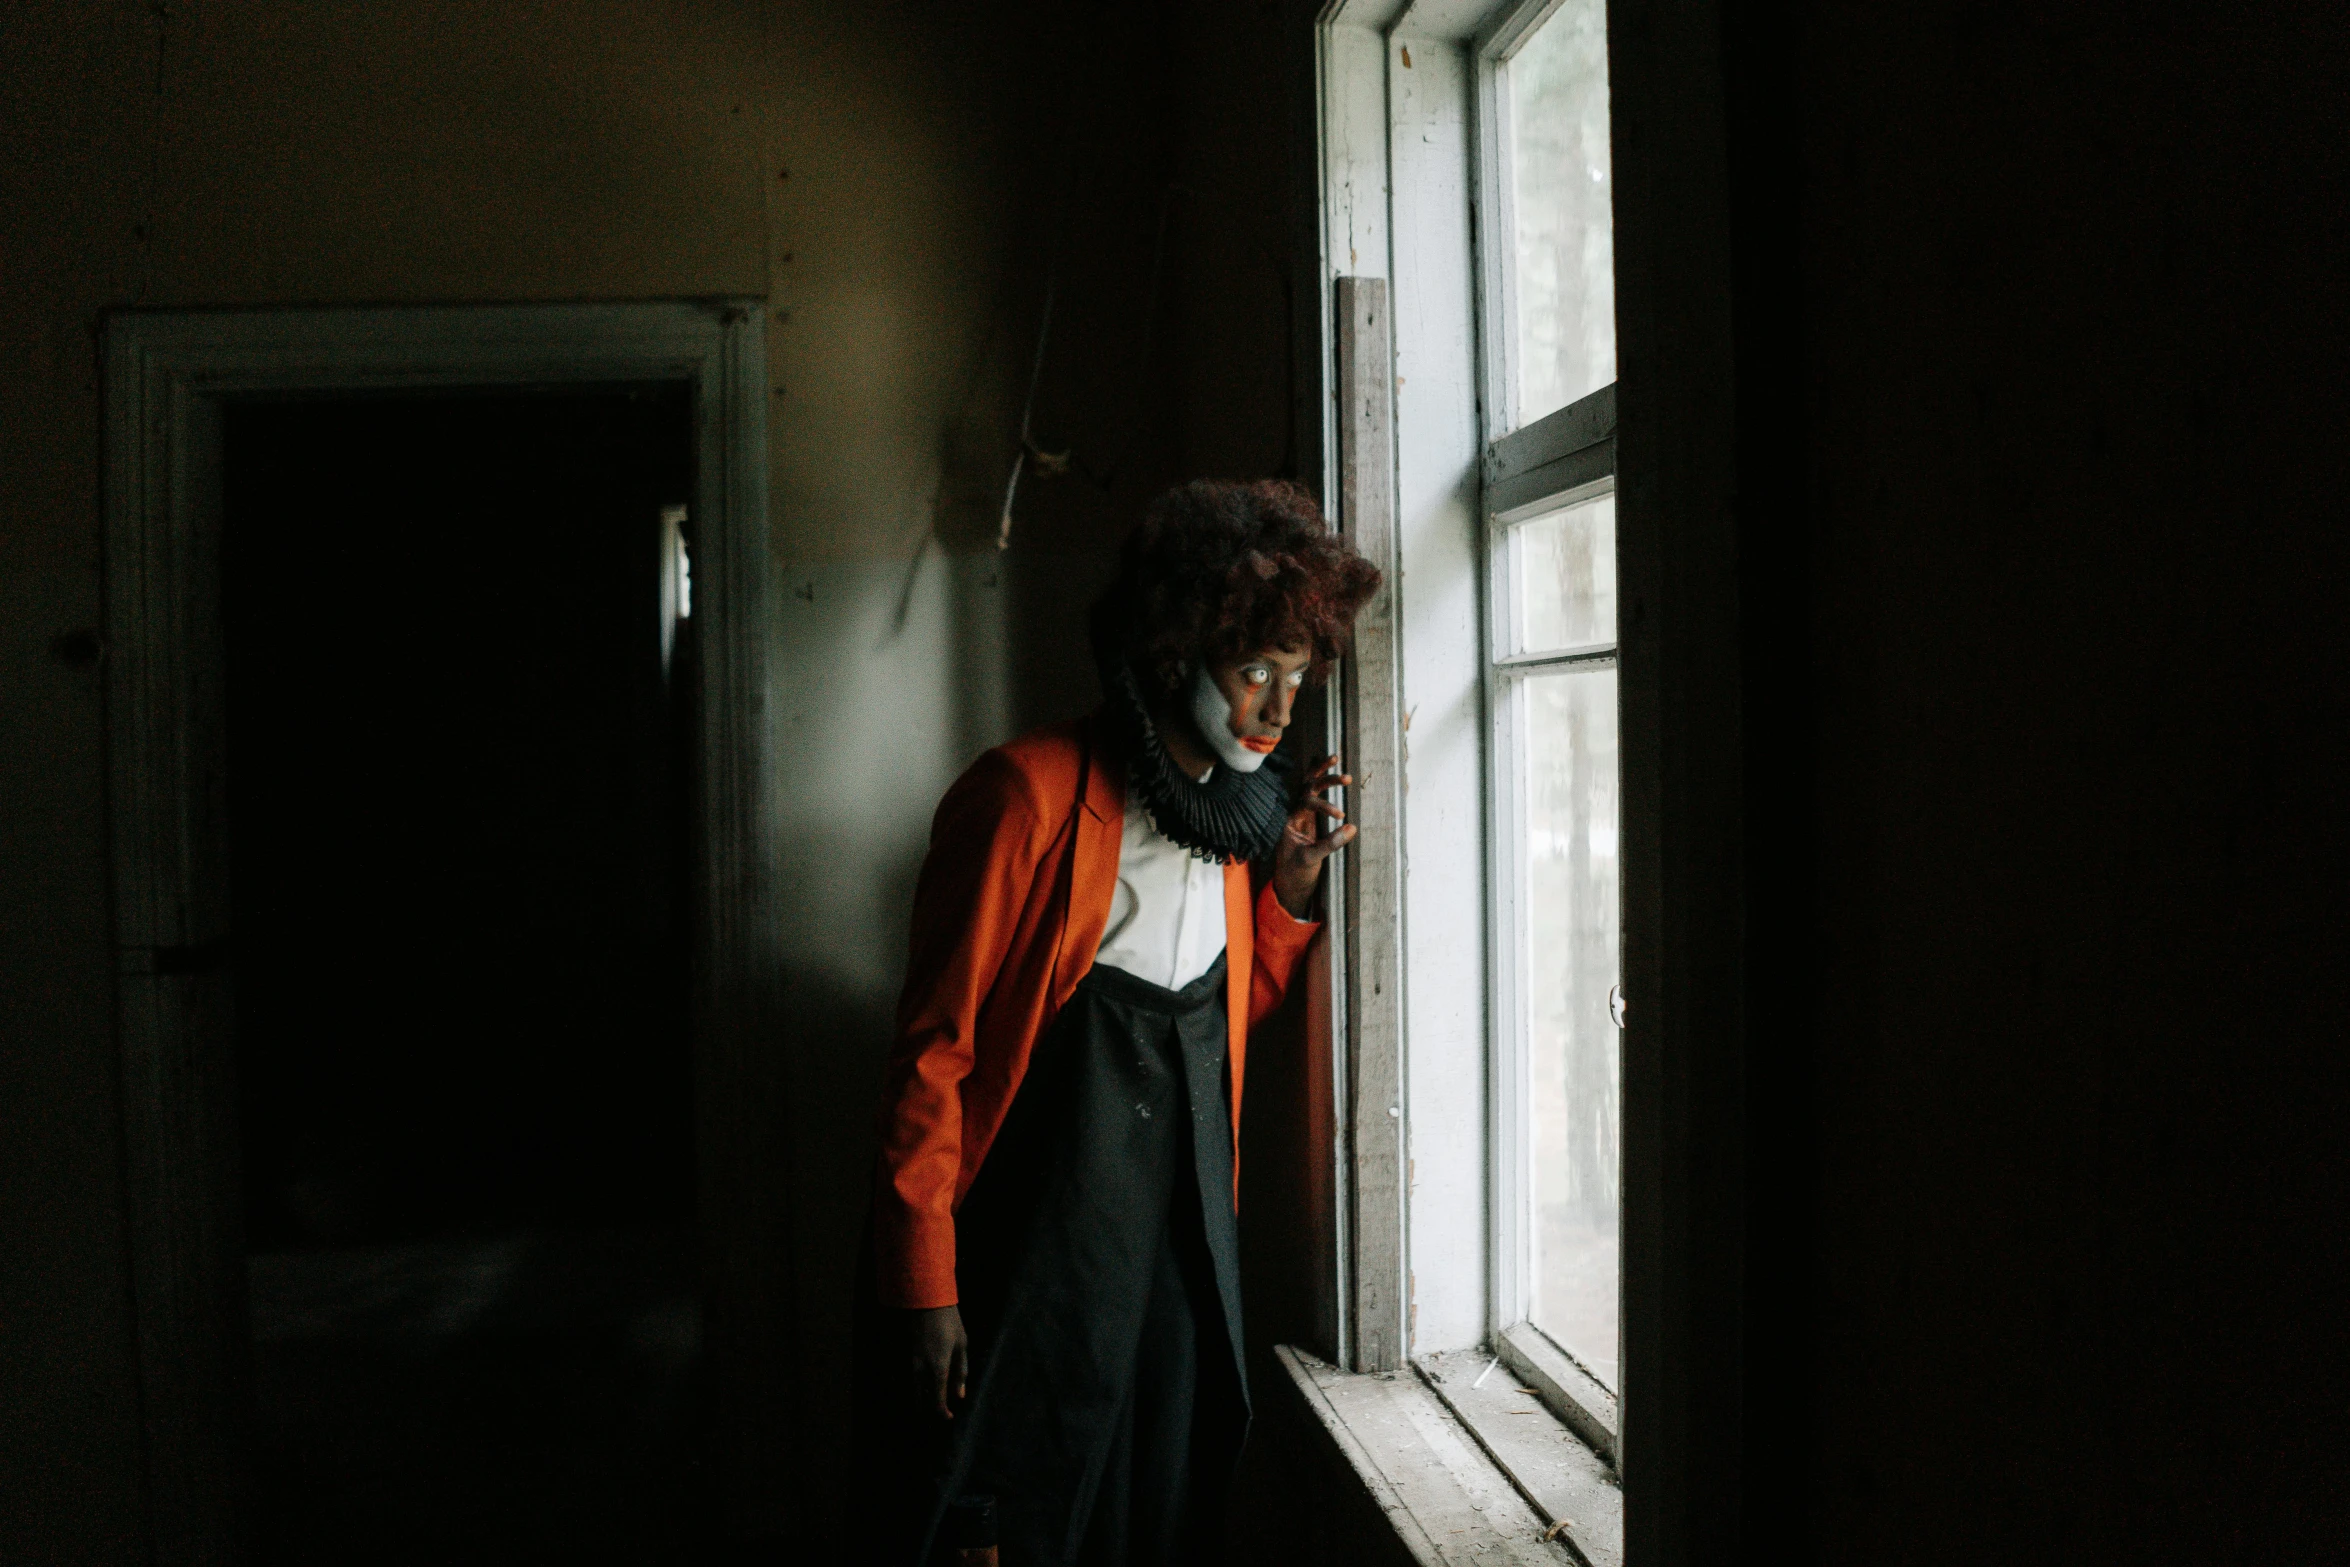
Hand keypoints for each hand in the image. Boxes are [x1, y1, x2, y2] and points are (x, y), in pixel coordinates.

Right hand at [906, 1304, 968, 1419]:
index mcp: (938, 1370)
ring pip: (910, 1393)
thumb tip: (959, 1397)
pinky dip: (913, 1388)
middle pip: (919, 1403)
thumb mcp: (961, 1345)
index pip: (937, 1403)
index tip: (949, 1417)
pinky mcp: (902, 1357)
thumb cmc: (948, 1322)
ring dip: (919, 1401)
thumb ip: (961, 1373)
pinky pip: (906, 1381)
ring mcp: (908, 1364)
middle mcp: (920, 1371)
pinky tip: (922, 1386)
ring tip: (931, 1400)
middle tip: (939, 1411)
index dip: (943, 1414)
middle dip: (928, 1412)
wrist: (925, 1301)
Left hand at [1273, 754, 1356, 917]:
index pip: (1305, 802)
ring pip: (1308, 786)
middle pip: (1305, 786)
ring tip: (1336, 758)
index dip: (1324, 805)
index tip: (1341, 816)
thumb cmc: (1296, 872)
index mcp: (1290, 821)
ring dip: (1321, 774)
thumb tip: (1352, 827)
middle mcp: (1294, 813)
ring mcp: (1301, 814)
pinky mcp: (1309, 818)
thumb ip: (1330, 843)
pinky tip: (1330, 770)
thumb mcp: (1312, 859)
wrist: (1289, 884)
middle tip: (1344, 775)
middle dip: (1322, 776)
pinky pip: (1313, 794)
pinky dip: (1321, 782)